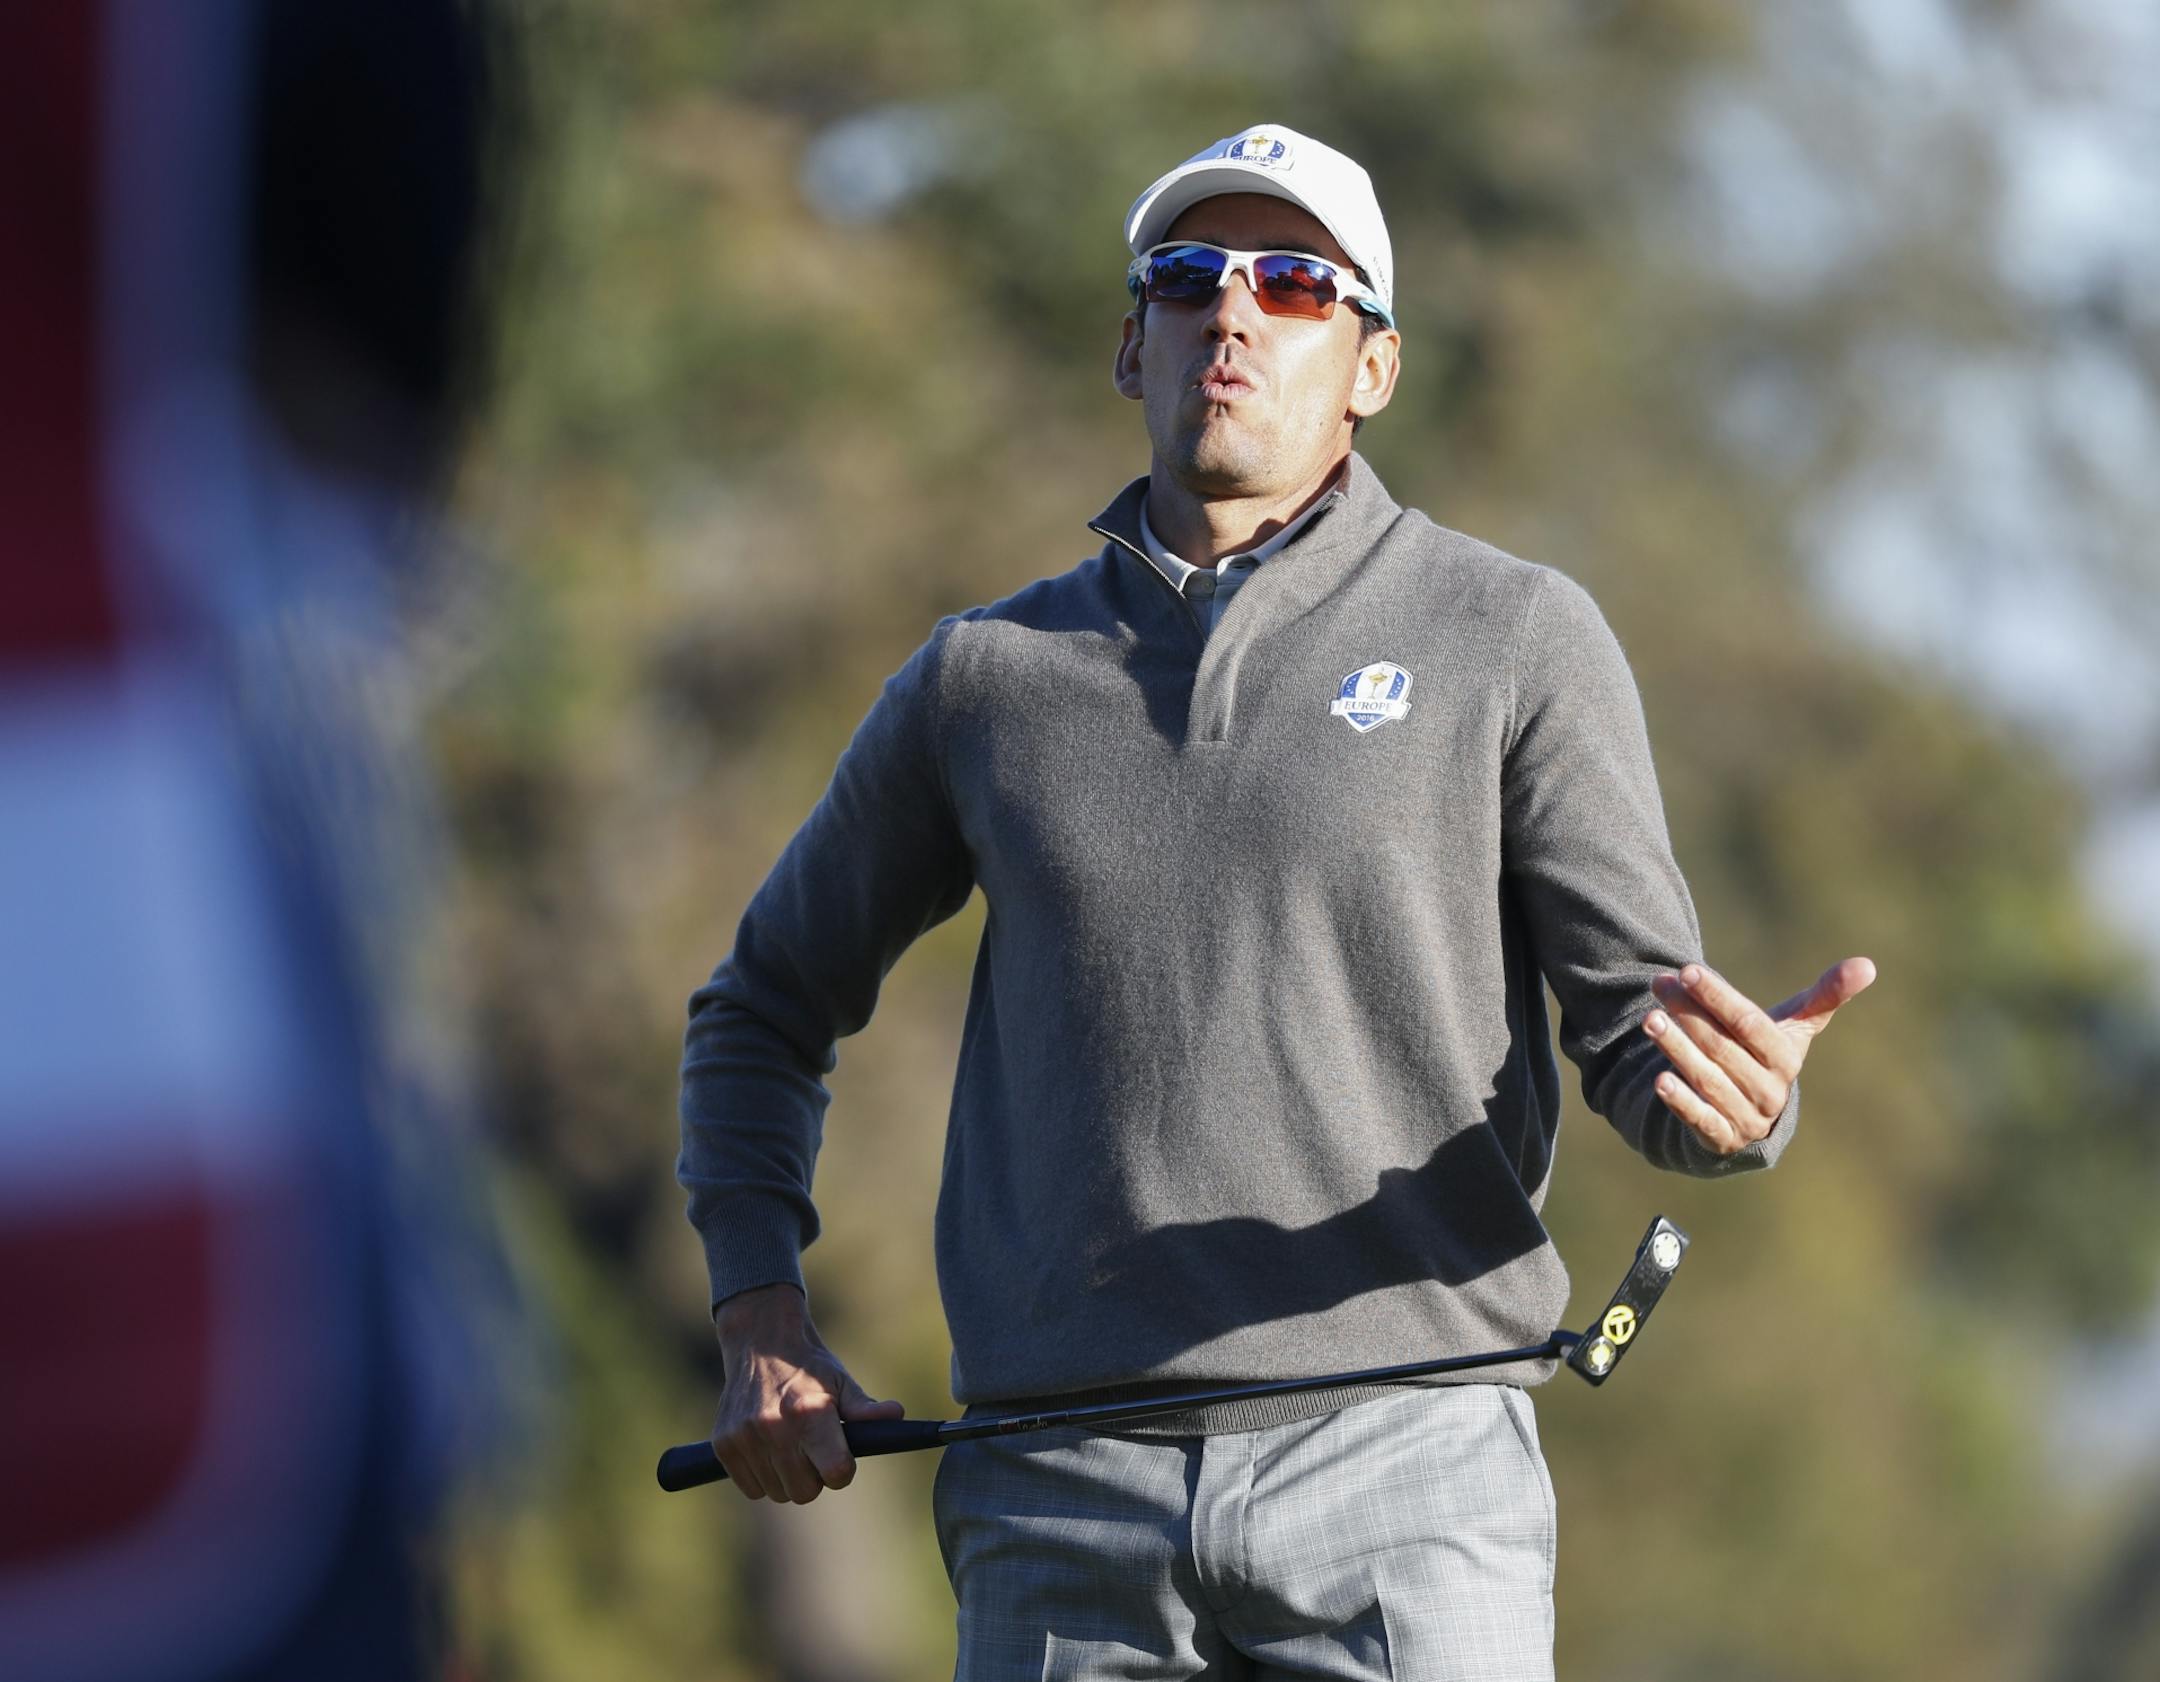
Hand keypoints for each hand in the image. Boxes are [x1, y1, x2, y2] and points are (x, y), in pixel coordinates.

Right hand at [709, 1283, 903, 1502]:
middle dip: (814, 1478)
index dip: (842, 1470)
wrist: (760, 1343)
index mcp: (809, 1412)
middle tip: (813, 1450)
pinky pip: (751, 1488)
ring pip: (777, 1493)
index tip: (840, 1456)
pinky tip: (768, 1449)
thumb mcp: (840, 1382)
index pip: (836, 1473)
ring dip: (788, 1478)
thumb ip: (865, 1408)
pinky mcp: (724, 1444)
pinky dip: (762, 1477)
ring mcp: (745, 1437)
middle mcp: (774, 1427)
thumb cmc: (808, 1367)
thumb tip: (895, 1415)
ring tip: (790, 1446)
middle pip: (805, 1492)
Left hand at [1641, 957, 1876, 1155]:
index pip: (1749, 1023)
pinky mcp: (1722, 1139)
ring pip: (1708, 1079)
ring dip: (1677, 1049)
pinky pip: (1701, 1120)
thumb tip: (1868, 965)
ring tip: (1650, 1020)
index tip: (1686, 970)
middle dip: (1688, 1014)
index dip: (1718, 997)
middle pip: (1723, 1047)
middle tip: (1659, 985)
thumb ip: (1825, 996)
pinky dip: (1681, 1102)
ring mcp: (1746, 1116)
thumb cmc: (1767, 1056)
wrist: (1753, 1113)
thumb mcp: (1793, 1027)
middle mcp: (1769, 1089)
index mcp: (1785, 1057)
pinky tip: (1659, 1080)